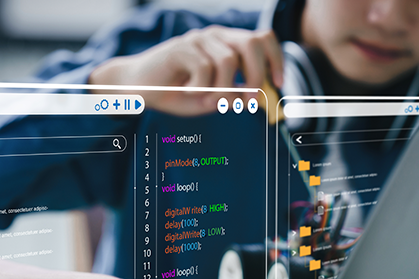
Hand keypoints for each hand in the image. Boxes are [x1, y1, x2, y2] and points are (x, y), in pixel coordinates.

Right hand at [89, 26, 283, 115]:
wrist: (139, 89)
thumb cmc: (178, 93)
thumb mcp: (214, 98)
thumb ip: (235, 95)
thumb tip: (259, 97)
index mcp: (227, 44)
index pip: (262, 39)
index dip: (276, 59)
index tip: (278, 83)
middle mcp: (216, 36)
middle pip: (252, 43)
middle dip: (256, 75)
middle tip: (248, 100)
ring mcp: (198, 39)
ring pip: (229, 61)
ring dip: (223, 89)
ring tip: (208, 101)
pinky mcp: (181, 48)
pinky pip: (204, 69)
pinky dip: (201, 88)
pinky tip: (189, 92)